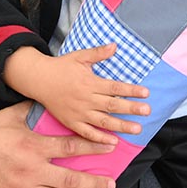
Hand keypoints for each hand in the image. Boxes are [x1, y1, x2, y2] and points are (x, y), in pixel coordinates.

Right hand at [0, 102, 116, 187]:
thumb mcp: (8, 116)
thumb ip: (31, 109)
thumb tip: (47, 100)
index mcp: (32, 146)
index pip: (71, 147)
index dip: (93, 147)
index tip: (110, 147)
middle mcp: (31, 171)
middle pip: (71, 180)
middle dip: (95, 182)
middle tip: (111, 182)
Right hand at [3, 44, 149, 143]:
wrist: (39, 79)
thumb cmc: (61, 67)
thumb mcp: (80, 56)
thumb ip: (98, 53)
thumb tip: (115, 46)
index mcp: (90, 82)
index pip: (115, 88)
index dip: (131, 91)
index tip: (146, 93)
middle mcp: (86, 99)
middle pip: (112, 105)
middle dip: (131, 109)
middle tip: (147, 111)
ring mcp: (79, 112)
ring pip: (103, 121)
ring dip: (121, 126)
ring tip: (137, 129)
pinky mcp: (71, 122)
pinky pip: (87, 133)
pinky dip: (99, 138)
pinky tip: (113, 142)